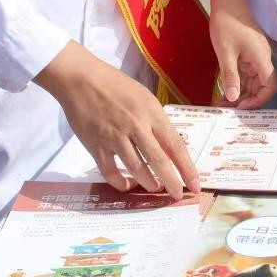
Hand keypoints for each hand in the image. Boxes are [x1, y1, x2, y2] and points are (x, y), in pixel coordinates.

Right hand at [35, 41, 198, 197]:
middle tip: (177, 196)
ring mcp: (115, 137)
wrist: (81, 80)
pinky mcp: (95, 145)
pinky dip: (120, 183)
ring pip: (137, 169)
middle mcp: (136, 127)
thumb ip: (157, 122)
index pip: (175, 146)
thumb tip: (170, 147)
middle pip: (159, 161)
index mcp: (152, 113)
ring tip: (155, 189)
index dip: (187, 168)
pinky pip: (110, 172)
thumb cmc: (116, 85)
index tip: (195, 184)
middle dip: (172, 183)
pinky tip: (128, 186)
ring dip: (149, 183)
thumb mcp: (145, 98)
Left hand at [210, 5, 276, 107]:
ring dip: (240, 93)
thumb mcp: (225, 52)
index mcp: (261, 58)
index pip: (270, 85)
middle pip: (261, 86)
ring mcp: (255, 56)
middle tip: (228, 110)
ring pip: (252, 81)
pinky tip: (225, 90)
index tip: (241, 107)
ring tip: (223, 103)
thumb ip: (230, 76)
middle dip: (247, 100)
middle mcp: (262, 59)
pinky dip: (237, 83)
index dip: (259, 100)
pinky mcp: (247, 54)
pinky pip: (246, 73)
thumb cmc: (227, 24)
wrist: (227, 1)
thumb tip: (233, 99)